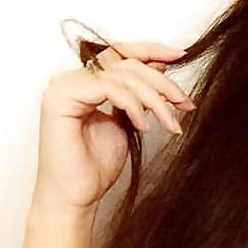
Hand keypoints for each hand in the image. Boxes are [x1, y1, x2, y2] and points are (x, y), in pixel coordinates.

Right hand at [31, 41, 195, 213]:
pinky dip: (133, 105)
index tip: (180, 55)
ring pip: (122, 75)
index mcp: (84, 81)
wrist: (75, 197)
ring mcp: (64, 86)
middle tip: (184, 103)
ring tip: (169, 123)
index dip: (151, 51)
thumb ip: (139, 94)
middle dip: (162, 83)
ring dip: (154, 99)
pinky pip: (109, 87)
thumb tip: (161, 68)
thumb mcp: (129, 121)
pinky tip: (144, 126)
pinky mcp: (62, 97)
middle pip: (126, 63)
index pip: (120, 53)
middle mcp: (71, 79)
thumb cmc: (96, 166)